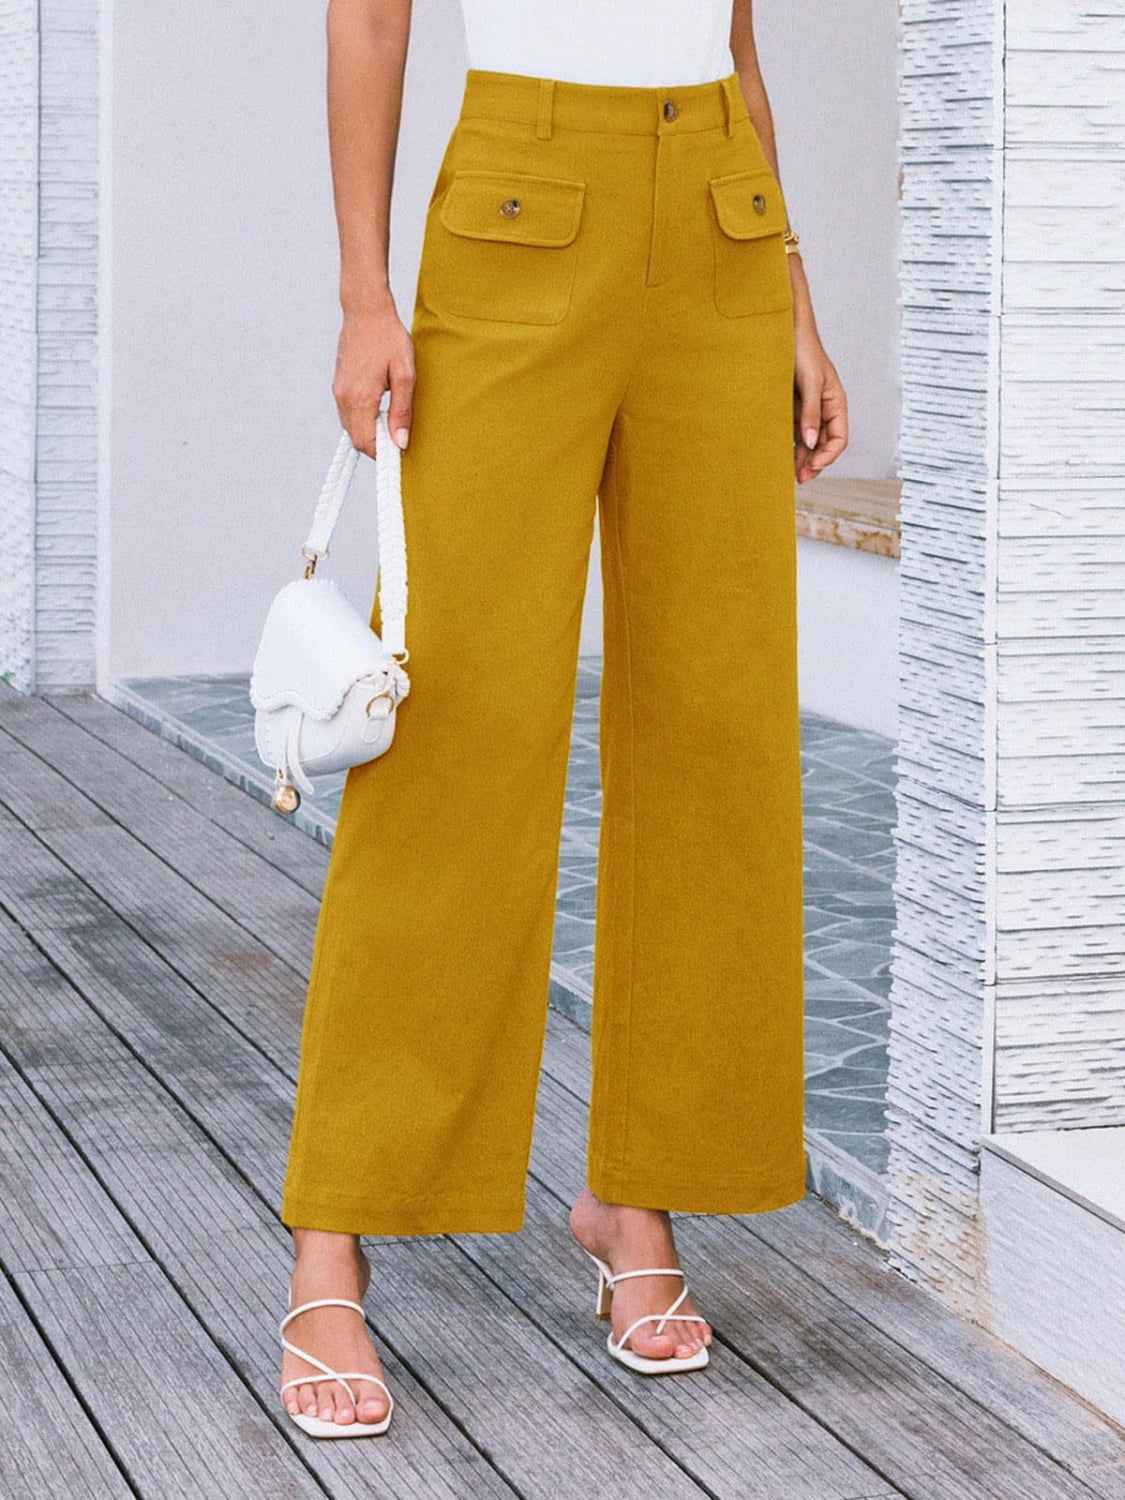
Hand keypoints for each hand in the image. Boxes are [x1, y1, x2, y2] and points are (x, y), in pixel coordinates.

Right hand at [332, 290, 414, 457]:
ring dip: (370, 432)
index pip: (366, 443)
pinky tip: (379, 408)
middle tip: (398, 436)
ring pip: (351, 428)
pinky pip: (348, 414)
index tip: (399, 450)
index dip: (383, 453)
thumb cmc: (388, 337)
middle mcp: (343, 398)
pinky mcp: (338, 385)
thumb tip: (400, 442)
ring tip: (390, 420)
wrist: (365, 310)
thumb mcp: (405, 374)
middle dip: (377, 445)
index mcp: (359, 397)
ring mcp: (338, 391)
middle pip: (357, 440)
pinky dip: (362, 420)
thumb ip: (402, 411)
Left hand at [790, 267, 846, 484]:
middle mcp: (823, 408)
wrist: (782, 329)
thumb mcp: (810, 382)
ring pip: (807, 441)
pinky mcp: (790, 407)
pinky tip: (780, 456)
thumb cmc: (802, 350)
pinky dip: (788, 445)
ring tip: (789, 474)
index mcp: (836, 402)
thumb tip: (811, 442)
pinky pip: (792, 431)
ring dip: (800, 457)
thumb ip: (811, 413)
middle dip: (813, 462)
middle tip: (799, 478)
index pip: (839, 438)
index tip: (813, 465)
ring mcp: (807, 409)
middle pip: (823, 444)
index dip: (828, 455)